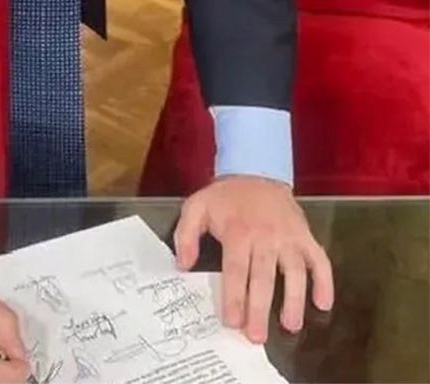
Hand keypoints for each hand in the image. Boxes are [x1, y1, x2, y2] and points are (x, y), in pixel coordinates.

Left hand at [173, 175, 334, 343]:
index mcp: (238, 232)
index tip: (232, 321)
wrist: (255, 172)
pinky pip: (320, 260)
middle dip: (260, 308)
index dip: (234, 296)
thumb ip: (185, 236)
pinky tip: (323, 304)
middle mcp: (266, 236)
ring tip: (290, 326)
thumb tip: (182, 266)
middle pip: (264, 277)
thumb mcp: (195, 207)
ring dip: (294, 300)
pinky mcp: (306, 236)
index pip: (236, 269)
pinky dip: (325, 281)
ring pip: (295, 272)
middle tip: (256, 336)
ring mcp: (289, 237)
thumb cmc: (224, 197)